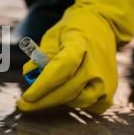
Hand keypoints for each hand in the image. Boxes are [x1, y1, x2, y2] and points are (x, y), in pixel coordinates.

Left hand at [17, 0, 133, 113]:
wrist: (101, 28)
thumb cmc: (71, 33)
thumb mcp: (53, 36)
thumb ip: (41, 55)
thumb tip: (30, 74)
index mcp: (80, 45)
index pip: (61, 68)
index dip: (43, 85)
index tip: (26, 97)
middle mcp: (96, 65)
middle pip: (68, 90)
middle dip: (43, 100)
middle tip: (23, 104)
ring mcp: (106, 80)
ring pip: (77, 101)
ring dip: (58, 100)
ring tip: (48, 90)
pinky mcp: (110, 92)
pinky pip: (88, 106)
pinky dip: (74, 102)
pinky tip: (65, 92)